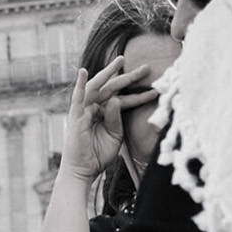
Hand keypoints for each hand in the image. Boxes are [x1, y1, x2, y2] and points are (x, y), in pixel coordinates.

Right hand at [60, 57, 155, 182]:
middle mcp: (95, 108)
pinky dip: (79, 84)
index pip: (124, 99)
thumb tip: (117, 100)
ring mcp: (84, 111)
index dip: (140, 95)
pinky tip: (83, 72)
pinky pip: (77, 97)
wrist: (83, 171)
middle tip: (146, 67)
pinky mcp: (75, 116)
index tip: (155, 90)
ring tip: (120, 61)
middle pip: (113, 88)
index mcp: (106, 114)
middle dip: (129, 77)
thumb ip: (117, 119)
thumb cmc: (98, 156)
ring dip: (107, 73)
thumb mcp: (115, 136)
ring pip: (97, 87)